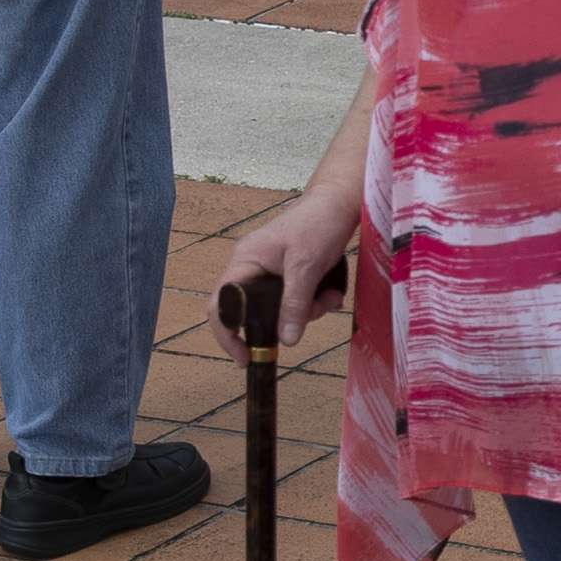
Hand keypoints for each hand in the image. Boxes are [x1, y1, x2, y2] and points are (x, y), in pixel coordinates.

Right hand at [208, 193, 360, 358]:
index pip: (220, 305)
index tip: (245, 358)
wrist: (340, 202)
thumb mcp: (306, 267)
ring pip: (279, 308)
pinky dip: (313, 301)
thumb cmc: (318, 224)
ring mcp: (270, 270)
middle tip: (307, 321)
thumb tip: (286, 340)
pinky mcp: (289, 273)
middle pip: (253, 311)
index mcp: (243, 261)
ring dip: (306, 311)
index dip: (227, 335)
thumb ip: (294, 304)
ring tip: (329, 298)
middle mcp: (251, 267)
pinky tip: (332, 294)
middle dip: (283, 321)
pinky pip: (294, 298)